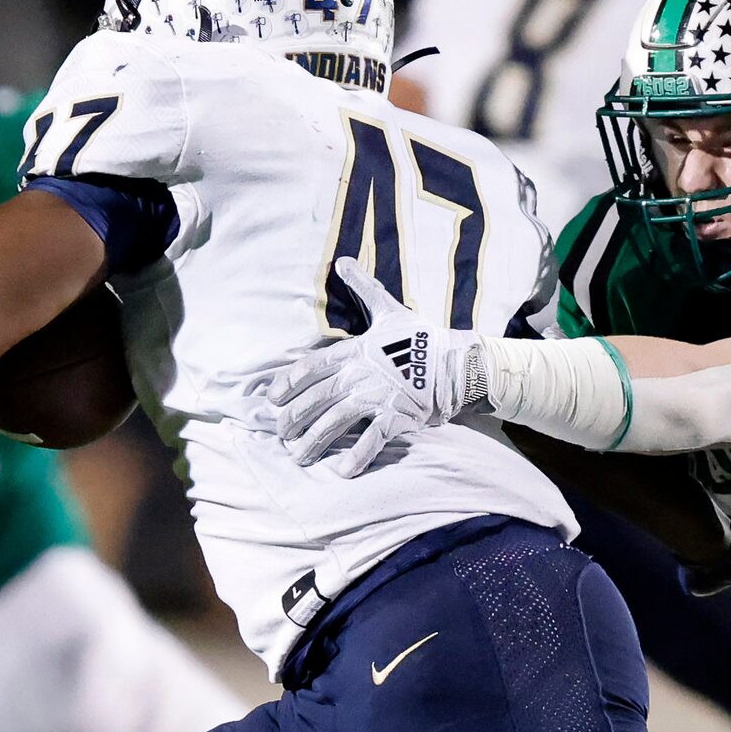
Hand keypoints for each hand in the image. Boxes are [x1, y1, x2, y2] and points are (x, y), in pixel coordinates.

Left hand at [261, 259, 483, 476]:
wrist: (458, 363)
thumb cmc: (421, 339)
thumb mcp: (389, 310)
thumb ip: (363, 288)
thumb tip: (342, 260)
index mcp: (354, 352)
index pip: (311, 367)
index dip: (288, 384)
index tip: (272, 400)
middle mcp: (360, 376)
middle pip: (317, 399)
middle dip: (295, 418)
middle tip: (281, 435)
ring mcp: (377, 398)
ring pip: (336, 421)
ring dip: (315, 441)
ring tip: (299, 457)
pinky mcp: (397, 417)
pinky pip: (372, 440)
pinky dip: (357, 456)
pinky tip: (342, 471)